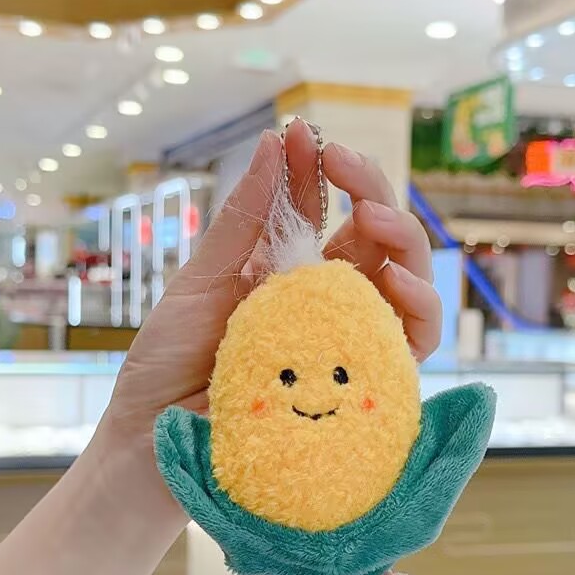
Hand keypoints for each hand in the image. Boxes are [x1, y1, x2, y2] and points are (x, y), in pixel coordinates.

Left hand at [98, 120, 440, 508]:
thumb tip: (270, 145)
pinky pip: (413, 342)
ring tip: (373, 216)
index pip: (319, 211)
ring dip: (404, 237)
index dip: (317, 169)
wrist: (155, 441)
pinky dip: (419, 307)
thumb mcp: (199, 282)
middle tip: (343, 161)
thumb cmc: (168, 366)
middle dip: (371, 190)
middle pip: (374, 238)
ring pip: (406, 280)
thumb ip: (241, 221)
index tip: (300, 133)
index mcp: (283, 275)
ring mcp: (345, 341)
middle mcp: (322, 304)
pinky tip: (396, 281)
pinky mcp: (362, 382)